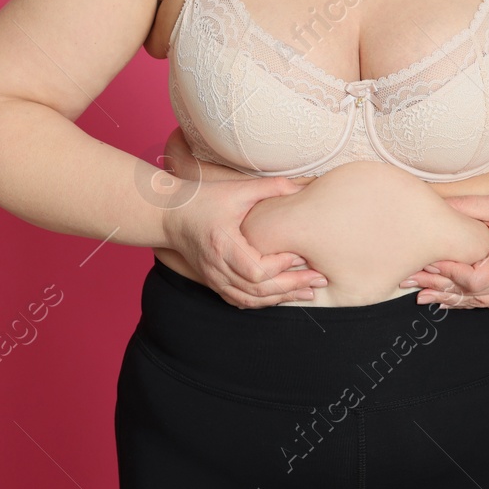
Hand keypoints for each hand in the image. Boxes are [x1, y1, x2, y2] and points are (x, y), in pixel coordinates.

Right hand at [159, 171, 327, 308]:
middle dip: (291, 287)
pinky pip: (240, 300)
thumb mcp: (237, 189)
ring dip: (281, 298)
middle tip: (319, 279)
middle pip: (258, 290)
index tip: (302, 255)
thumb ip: (272, 188)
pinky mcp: (213, 282)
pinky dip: (262, 302)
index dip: (281, 266)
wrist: (170, 215)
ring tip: (308, 291)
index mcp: (223, 244)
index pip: (256, 269)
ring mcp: (213, 278)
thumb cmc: (204, 199)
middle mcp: (216, 266)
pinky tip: (282, 296)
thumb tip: (305, 187)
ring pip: (250, 300)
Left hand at [399, 193, 488, 308]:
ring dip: (447, 297)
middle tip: (408, 281)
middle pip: (470, 294)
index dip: (448, 272)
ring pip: (476, 302)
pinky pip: (485, 301)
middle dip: (437, 286)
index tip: (426, 262)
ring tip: (418, 294)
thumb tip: (434, 204)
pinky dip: (463, 300)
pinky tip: (443, 298)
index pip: (473, 279)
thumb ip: (468, 207)